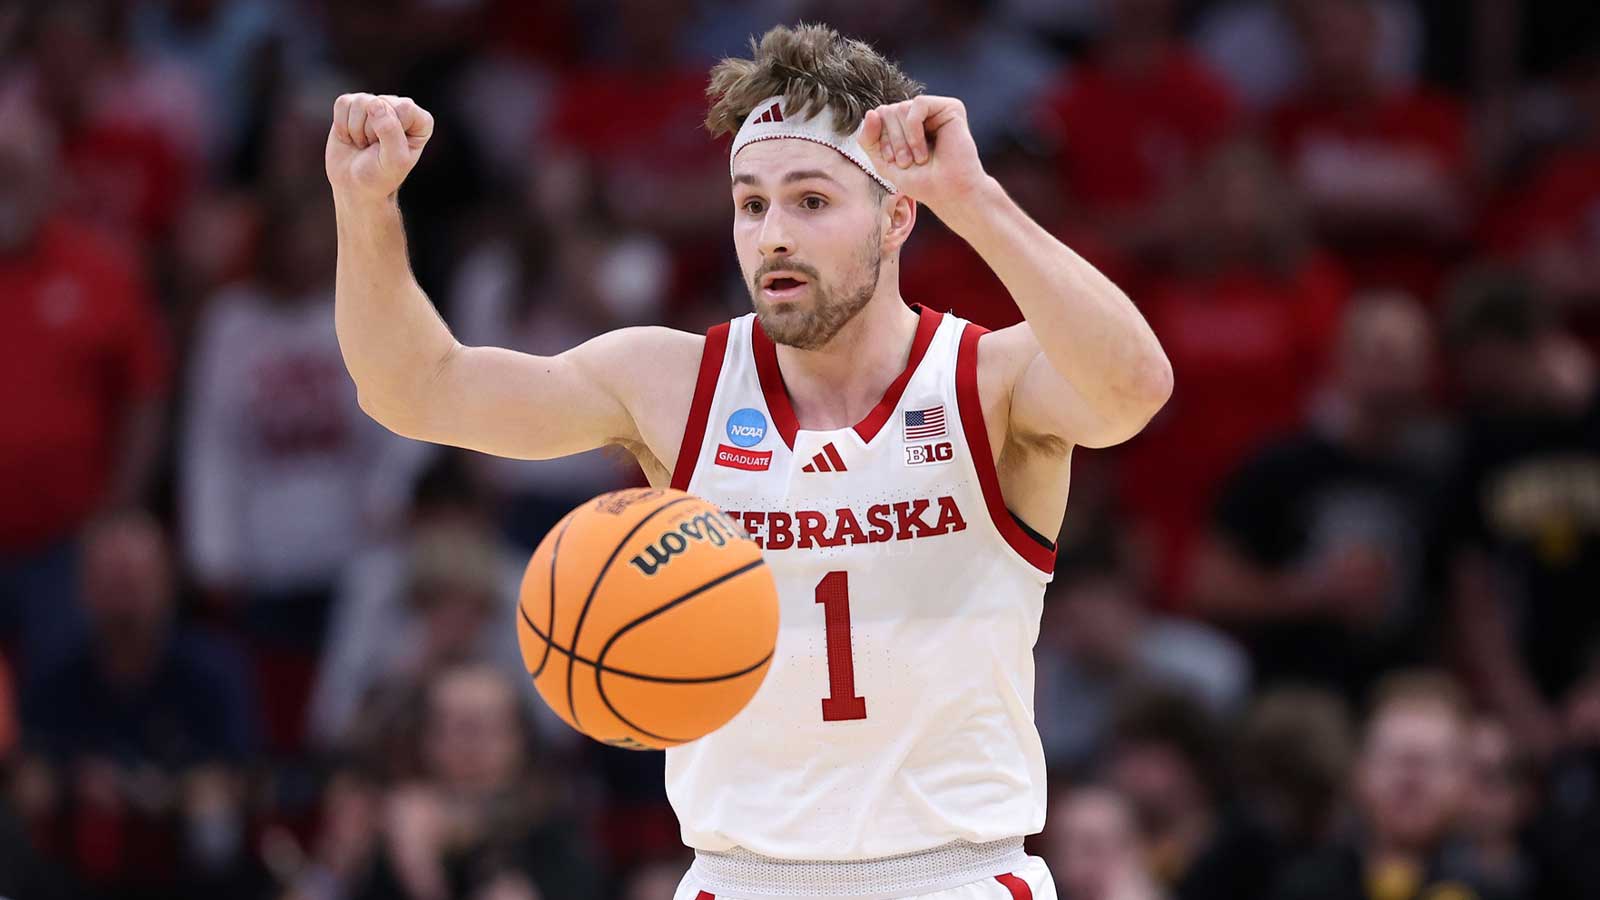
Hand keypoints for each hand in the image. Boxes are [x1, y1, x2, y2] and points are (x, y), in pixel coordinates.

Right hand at [326, 92, 434, 202]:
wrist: (355, 186)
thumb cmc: (379, 176)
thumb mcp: (392, 160)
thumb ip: (390, 131)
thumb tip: (375, 103)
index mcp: (420, 122)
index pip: (405, 108)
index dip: (390, 130)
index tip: (389, 149)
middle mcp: (400, 108)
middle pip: (380, 103)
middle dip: (371, 131)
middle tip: (374, 149)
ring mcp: (377, 105)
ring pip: (360, 102)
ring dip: (356, 130)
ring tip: (364, 144)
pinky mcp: (354, 105)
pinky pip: (343, 103)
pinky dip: (342, 125)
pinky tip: (351, 138)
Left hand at [859, 95, 989, 212]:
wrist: (948, 193)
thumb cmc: (922, 182)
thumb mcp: (884, 163)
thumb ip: (869, 139)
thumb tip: (870, 112)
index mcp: (905, 125)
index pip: (878, 116)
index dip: (878, 139)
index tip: (892, 162)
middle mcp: (919, 114)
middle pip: (887, 110)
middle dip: (891, 140)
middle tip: (906, 163)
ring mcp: (935, 110)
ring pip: (900, 108)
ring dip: (904, 139)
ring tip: (918, 159)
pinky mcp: (950, 107)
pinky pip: (918, 104)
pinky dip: (914, 128)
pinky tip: (923, 148)